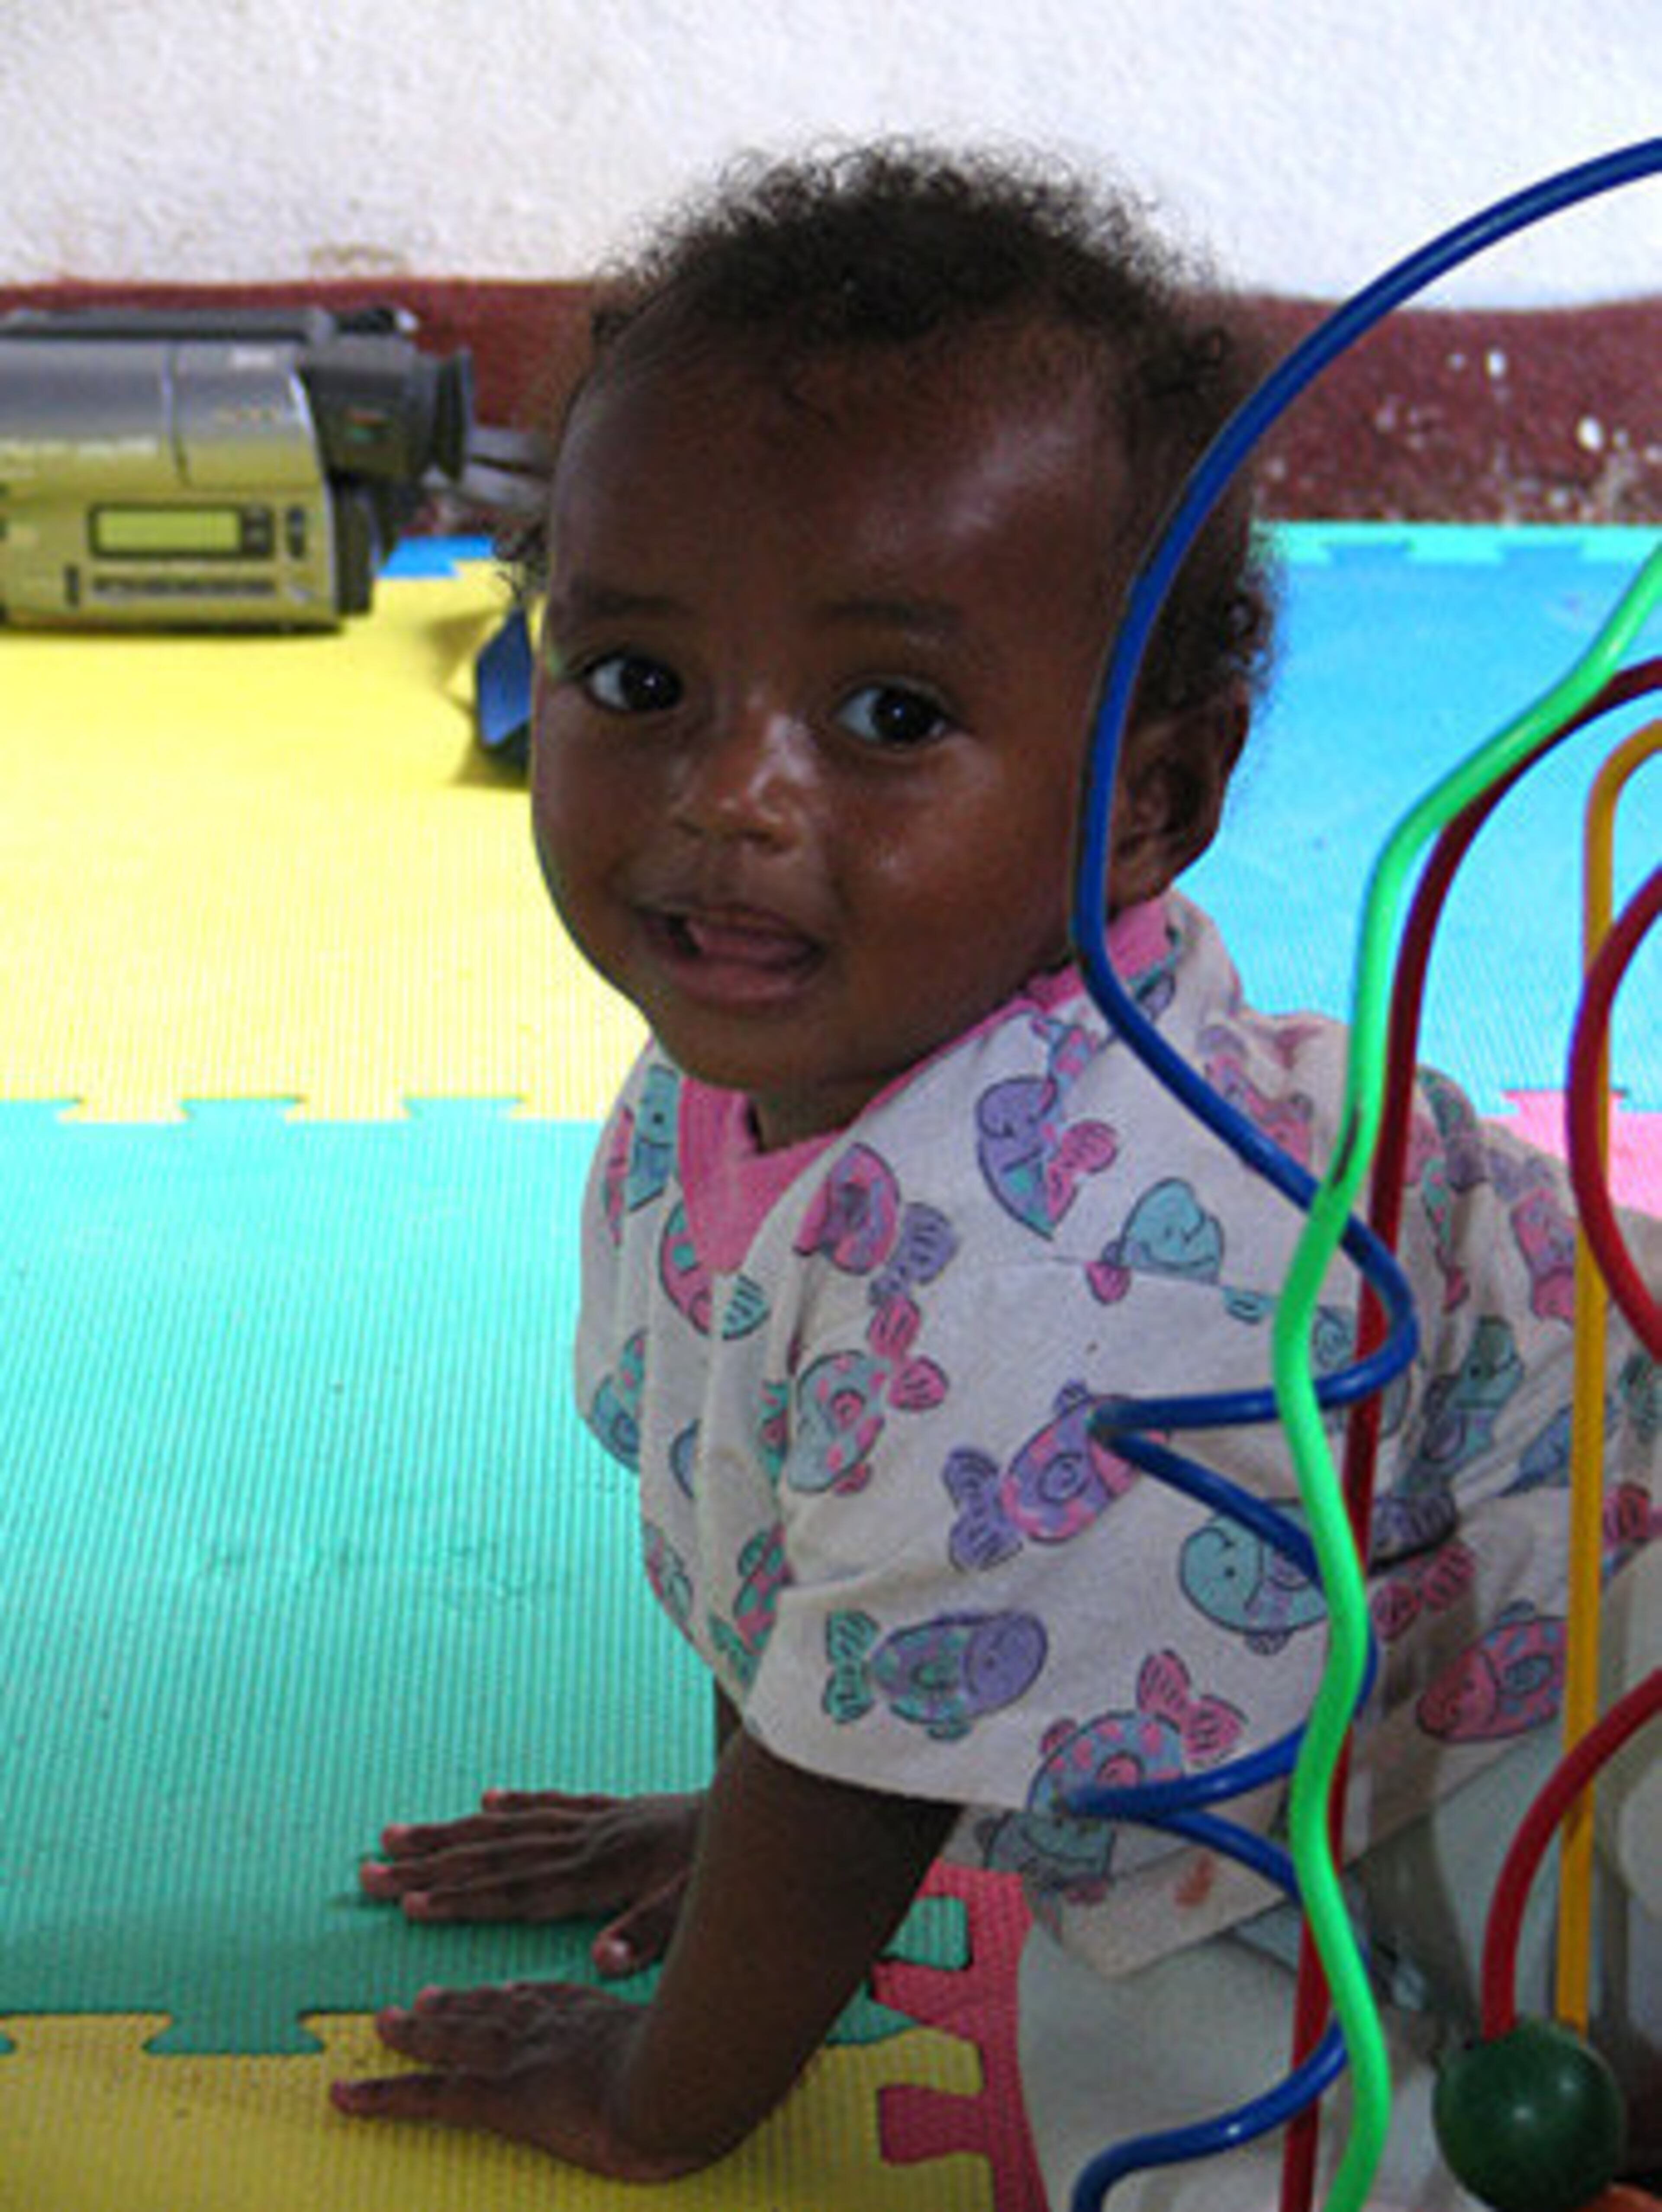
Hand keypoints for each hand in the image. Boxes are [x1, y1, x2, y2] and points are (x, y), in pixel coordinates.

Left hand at [330, 1980, 703, 2179]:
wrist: (680, 2087)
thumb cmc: (700, 2067)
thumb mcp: (697, 2041)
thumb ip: (689, 2033)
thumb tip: (709, 2053)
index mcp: (592, 2012)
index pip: (540, 1999)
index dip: (510, 1997)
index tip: (493, 1994)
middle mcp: (548, 2024)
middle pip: (491, 2009)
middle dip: (453, 2005)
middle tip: (418, 2003)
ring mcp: (520, 2056)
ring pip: (454, 2040)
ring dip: (416, 2033)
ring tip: (384, 2025)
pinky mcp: (498, 2095)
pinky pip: (427, 2097)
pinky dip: (382, 2094)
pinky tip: (346, 2096)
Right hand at [358, 1790, 701, 1975]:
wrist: (759, 1811)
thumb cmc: (723, 1866)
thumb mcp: (697, 1907)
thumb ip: (650, 1933)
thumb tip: (603, 1960)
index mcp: (598, 1872)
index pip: (514, 1890)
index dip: (461, 1898)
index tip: (408, 1902)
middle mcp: (586, 1841)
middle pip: (493, 1854)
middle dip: (429, 1864)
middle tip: (369, 1867)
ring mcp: (597, 1821)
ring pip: (510, 1825)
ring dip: (454, 1832)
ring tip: (399, 1832)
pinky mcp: (614, 1809)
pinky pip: (554, 1803)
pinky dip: (517, 1803)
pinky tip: (487, 1799)